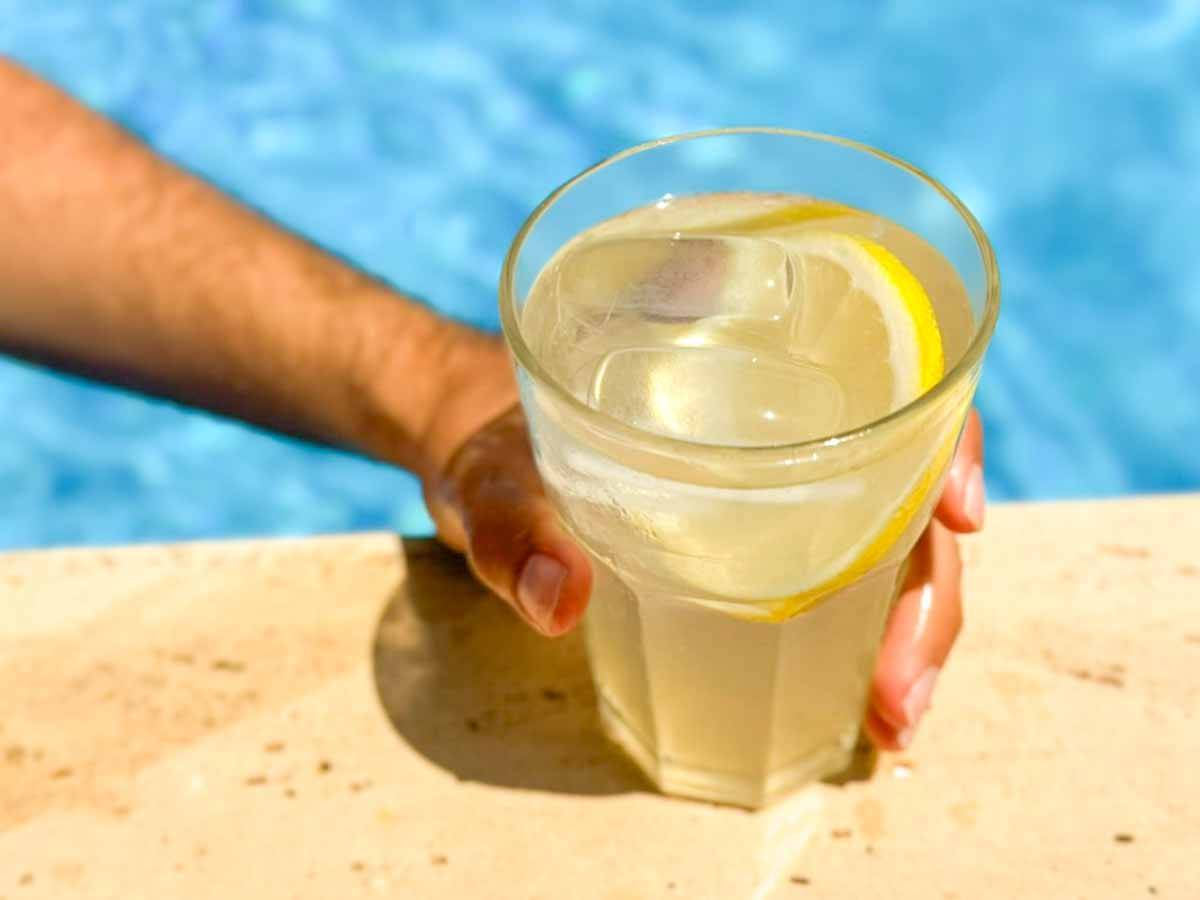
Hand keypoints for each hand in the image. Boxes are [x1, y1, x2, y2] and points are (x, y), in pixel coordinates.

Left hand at [423, 332, 983, 750]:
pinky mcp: (758, 525)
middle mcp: (778, 405)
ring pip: (886, 533)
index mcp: (733, 350)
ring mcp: (776, 470)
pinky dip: (864, 630)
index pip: (883, 368)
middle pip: (904, 478)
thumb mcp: (490, 472)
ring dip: (909, 624)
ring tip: (892, 715)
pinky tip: (863, 693)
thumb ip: (511, 523)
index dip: (944, 435)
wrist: (474, 450)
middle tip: (900, 693)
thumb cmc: (486, 436)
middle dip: (928, 587)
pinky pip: (840, 566)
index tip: (961, 517)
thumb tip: (559, 601)